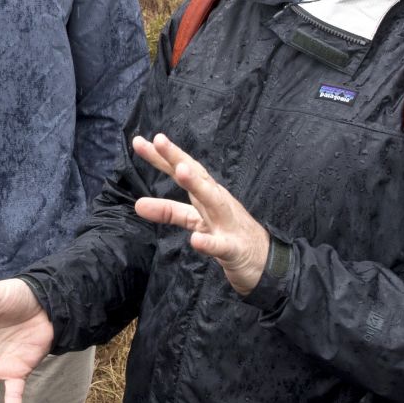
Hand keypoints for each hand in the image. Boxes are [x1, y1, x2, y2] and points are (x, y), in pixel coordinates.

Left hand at [131, 133, 269, 295]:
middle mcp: (218, 202)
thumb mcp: (195, 221)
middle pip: (198, 176)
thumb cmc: (229, 234)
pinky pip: (221, 245)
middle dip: (178, 158)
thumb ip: (168, 211)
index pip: (184, 170)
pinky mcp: (234, 249)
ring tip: (179, 171)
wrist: (265, 262)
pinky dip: (209, 242)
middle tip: (159, 140)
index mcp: (208, 193)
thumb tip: (137, 204)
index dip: (162, 156)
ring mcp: (228, 224)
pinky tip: (196, 240)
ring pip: (212, 201)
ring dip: (196, 185)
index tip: (138, 142)